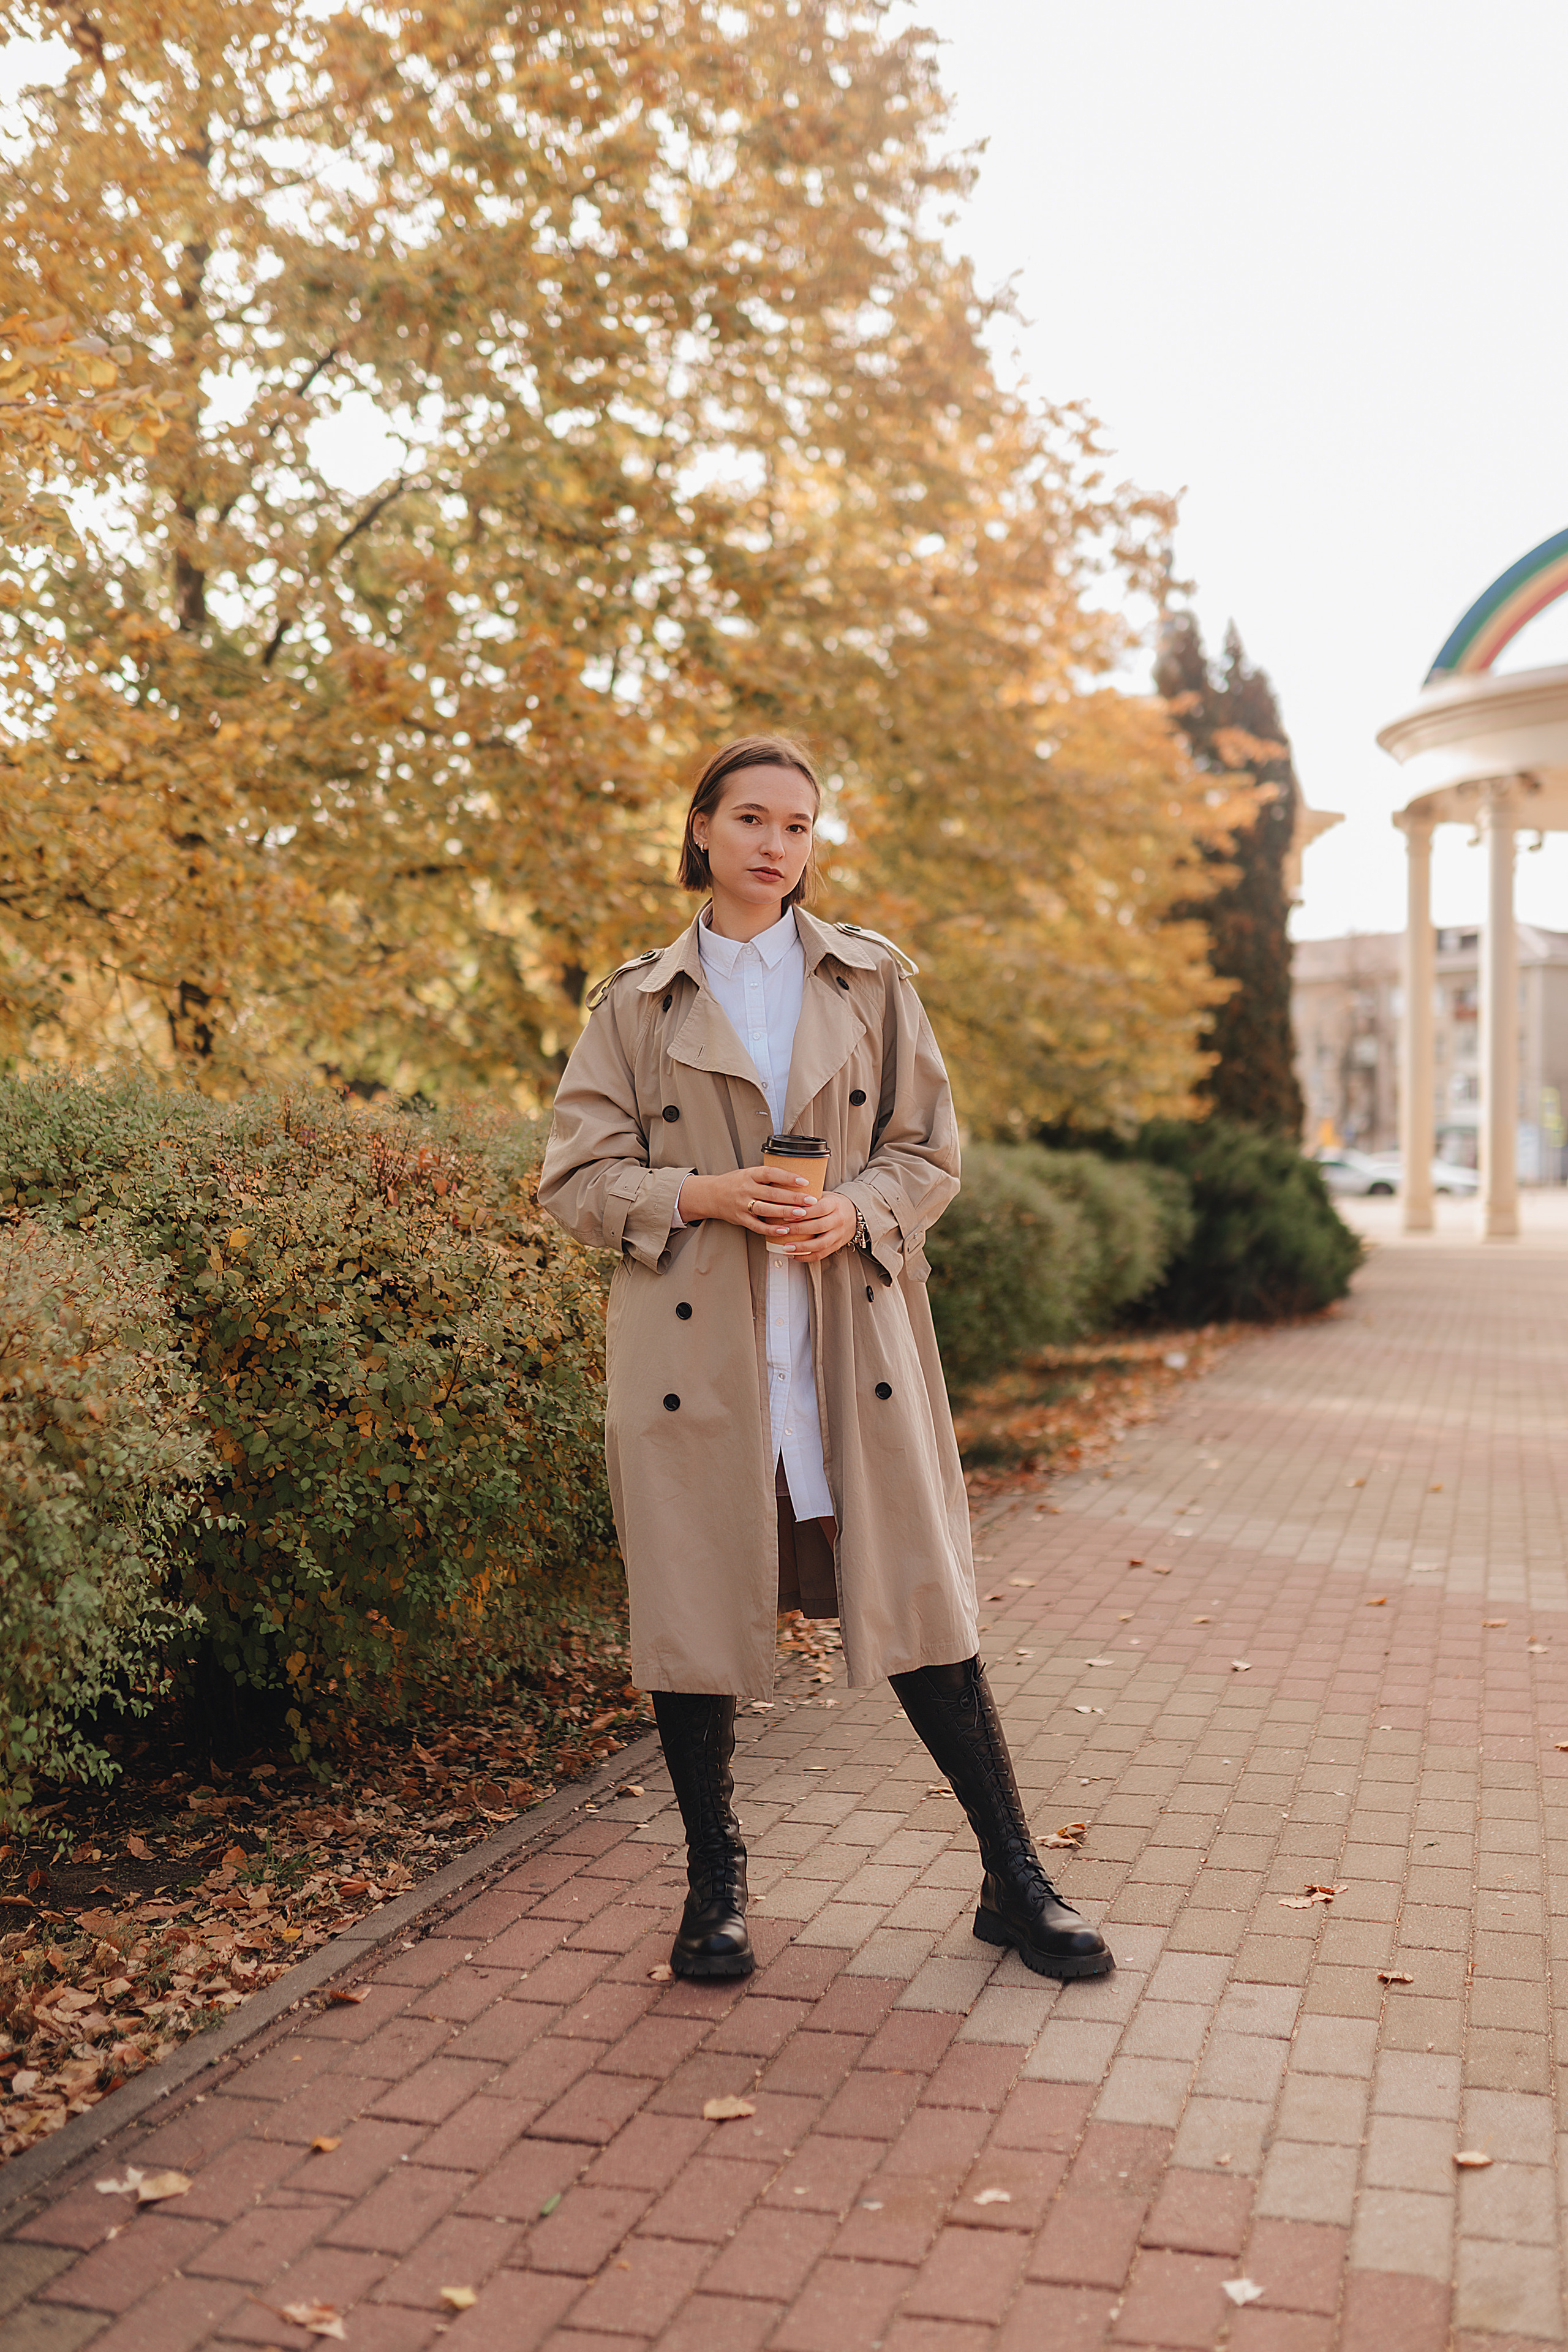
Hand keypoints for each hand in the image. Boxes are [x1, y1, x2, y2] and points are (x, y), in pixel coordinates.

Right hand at [676, 1168, 857, 1260]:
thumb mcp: (748, 1173)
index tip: (804, 1181)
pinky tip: (785, 1230)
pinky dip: (772, 1229)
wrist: (710, 1195)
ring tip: (802, 1214)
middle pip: (772, 1193)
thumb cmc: (735, 1183)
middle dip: (793, 1197)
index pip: (771, 1174)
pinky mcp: (740, 1219)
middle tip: (811, 1200)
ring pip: (767, 1209)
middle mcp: (745, 1189)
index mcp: (749, 1175)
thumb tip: (794, 1178)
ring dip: (785, 1212)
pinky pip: (758, 1225)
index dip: (788, 1177)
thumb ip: (767, 1176)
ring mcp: (742, 1205)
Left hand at [779, 1190, 858, 1263]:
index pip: (819, 1209)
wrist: (854, 1213)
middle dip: (798, 1230)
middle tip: (782, 1231)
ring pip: (820, 1244)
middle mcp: (838, 1220)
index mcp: (834, 1204)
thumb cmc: (832, 1203)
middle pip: (818, 1226)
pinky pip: (821, 1254)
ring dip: (801, 1247)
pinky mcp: (836, 1246)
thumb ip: (808, 1198)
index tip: (786, 1216)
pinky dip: (806, 1257)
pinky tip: (793, 1255)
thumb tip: (784, 1200)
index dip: (803, 1213)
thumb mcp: (824, 1195)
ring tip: (786, 1248)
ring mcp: (838, 1235)